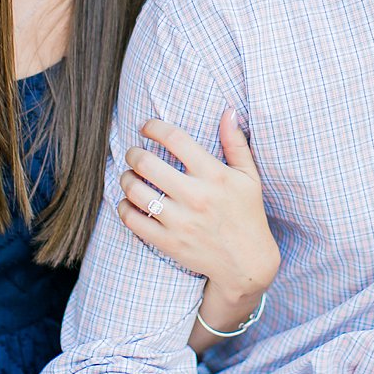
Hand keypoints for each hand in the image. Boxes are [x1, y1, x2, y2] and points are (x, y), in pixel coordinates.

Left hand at [119, 111, 278, 303]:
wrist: (247, 263)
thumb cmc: (247, 214)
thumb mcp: (249, 177)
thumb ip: (236, 143)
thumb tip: (229, 111)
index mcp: (215, 175)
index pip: (176, 140)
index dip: (155, 127)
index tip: (147, 127)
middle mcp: (196, 196)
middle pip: (147, 163)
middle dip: (133, 153)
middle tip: (134, 153)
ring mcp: (180, 221)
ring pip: (134, 191)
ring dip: (125, 178)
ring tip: (129, 176)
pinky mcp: (167, 242)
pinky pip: (132, 220)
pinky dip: (124, 207)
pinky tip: (129, 201)